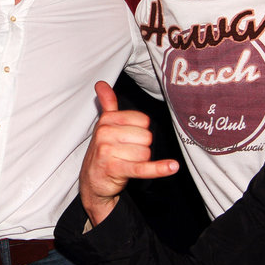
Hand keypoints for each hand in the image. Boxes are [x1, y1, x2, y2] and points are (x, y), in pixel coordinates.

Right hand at [80, 81, 178, 225]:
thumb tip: (101, 84)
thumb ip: (107, 104)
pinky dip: (158, 168)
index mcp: (106, 120)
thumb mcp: (104, 126)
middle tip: (126, 153)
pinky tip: (172, 166)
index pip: (142, 120)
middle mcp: (104, 133)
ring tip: (125, 162)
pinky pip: (142, 168)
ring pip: (145, 153)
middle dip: (141, 147)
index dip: (140, 131)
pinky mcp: (115, 169)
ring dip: (140, 161)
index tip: (127, 138)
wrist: (92, 181)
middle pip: (145, 137)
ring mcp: (108, 151)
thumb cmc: (103, 151)